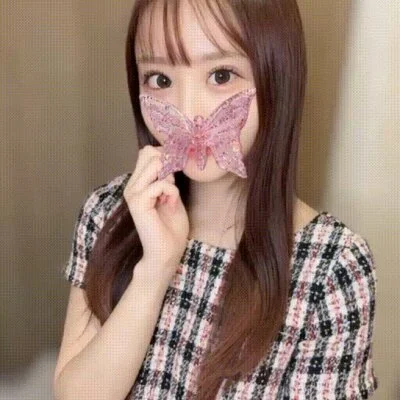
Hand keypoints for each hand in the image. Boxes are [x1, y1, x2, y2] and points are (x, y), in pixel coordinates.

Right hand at [123, 145, 189, 278]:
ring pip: (153, 162)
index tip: (175, 173)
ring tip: (170, 196)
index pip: (147, 153)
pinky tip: (170, 204)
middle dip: (168, 163)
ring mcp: (133, 193)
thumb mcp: (172, 196)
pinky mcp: (138, 202)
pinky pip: (160, 183)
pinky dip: (171, 191)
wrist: (166, 253)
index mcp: (139, 183)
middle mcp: (133, 185)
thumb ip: (168, 179)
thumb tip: (170, 161)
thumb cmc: (171, 228)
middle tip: (172, 185)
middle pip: (148, 152)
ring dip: (169, 177)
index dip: (165, 156)